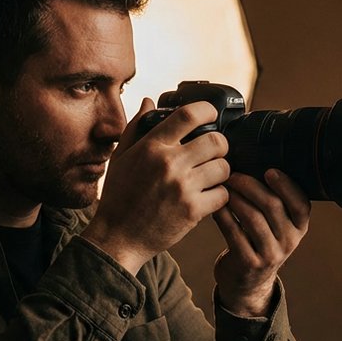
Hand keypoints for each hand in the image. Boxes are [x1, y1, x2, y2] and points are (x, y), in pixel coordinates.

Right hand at [81, 98, 231, 274]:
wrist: (118, 238)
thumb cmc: (119, 197)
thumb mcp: (121, 157)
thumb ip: (136, 128)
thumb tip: (149, 102)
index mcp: (151, 146)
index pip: (189, 115)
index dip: (207, 110)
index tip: (211, 114)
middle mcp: (169, 163)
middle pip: (216, 141)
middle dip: (219, 146)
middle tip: (212, 154)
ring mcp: (183, 187)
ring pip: (224, 167)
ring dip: (220, 172)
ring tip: (208, 178)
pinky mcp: (193, 210)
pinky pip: (222, 194)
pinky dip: (219, 196)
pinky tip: (206, 197)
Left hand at [212, 169, 310, 316]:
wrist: (247, 283)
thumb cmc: (259, 242)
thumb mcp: (276, 226)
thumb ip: (274, 202)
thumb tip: (256, 161)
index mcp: (299, 228)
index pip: (301, 204)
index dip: (287, 186)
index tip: (270, 170)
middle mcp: (290, 241)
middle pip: (273, 206)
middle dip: (251, 186)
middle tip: (233, 174)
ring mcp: (270, 254)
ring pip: (253, 219)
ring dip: (236, 198)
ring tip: (224, 186)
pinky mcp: (249, 263)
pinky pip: (234, 233)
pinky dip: (224, 216)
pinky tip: (216, 205)